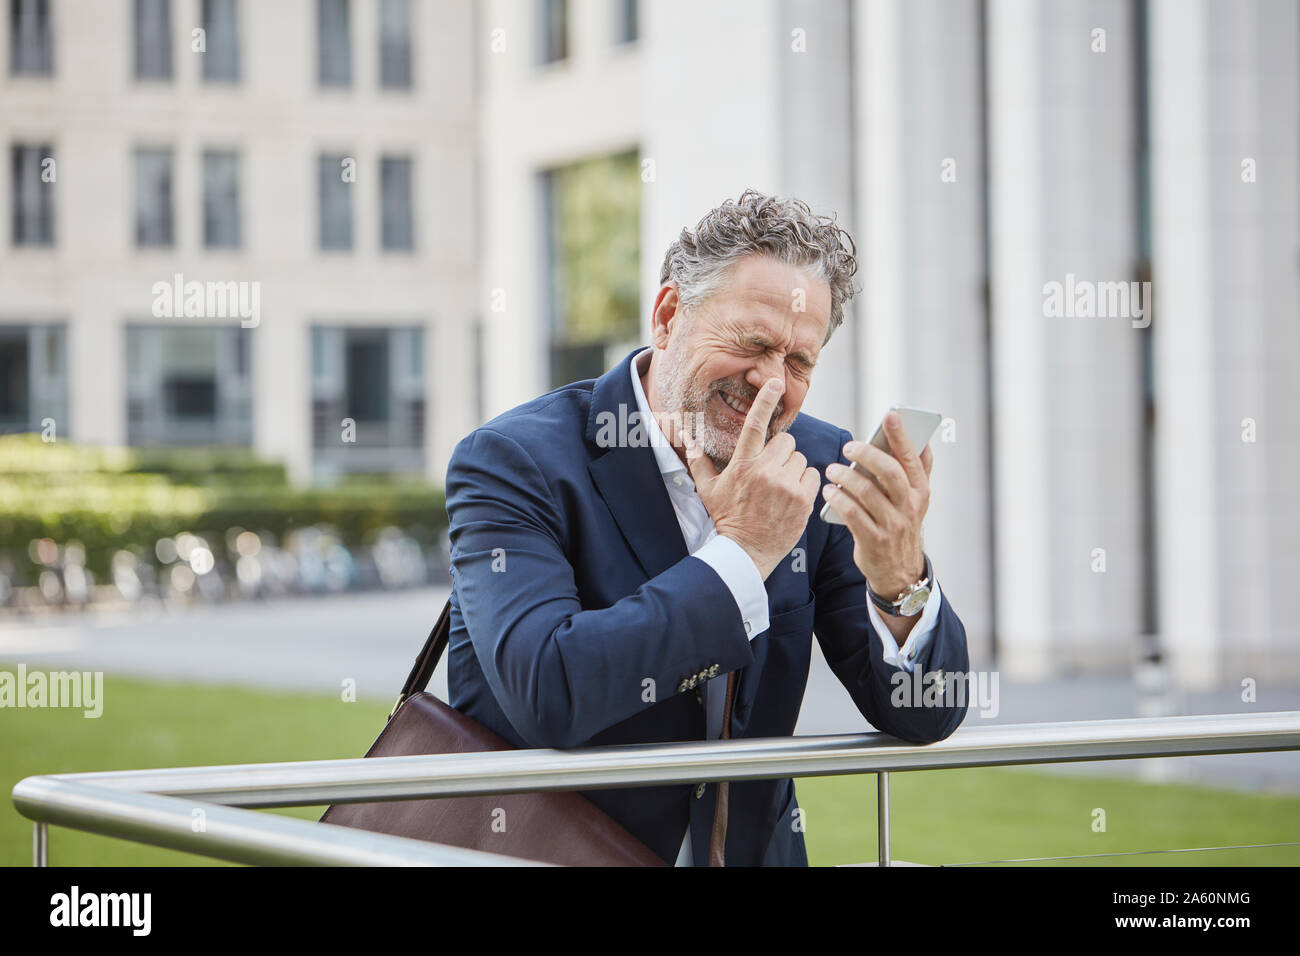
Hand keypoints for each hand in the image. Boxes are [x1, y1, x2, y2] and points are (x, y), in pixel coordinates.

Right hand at [684, 378, 820, 579]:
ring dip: (792, 468)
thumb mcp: (708, 488)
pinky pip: (812, 474)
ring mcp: (786, 485)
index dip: (765, 400)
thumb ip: (697, 459)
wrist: (746, 551)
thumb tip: (683, 435)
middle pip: (785, 441)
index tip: (774, 383)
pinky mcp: (803, 499)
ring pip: (799, 458)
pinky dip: (804, 482)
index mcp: (742, 465)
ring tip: (779, 487)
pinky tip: (791, 495)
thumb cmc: (726, 517)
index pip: (755, 425)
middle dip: (780, 452)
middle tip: (770, 471)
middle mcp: (765, 471)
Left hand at [821, 411, 933, 598]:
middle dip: (868, 455)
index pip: (912, 458)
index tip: (890, 414)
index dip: (901, 435)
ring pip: (868, 494)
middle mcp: (909, 505)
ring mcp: (892, 524)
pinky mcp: (873, 540)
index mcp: (920, 490)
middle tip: (848, 446)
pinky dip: (838, 500)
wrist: (899, 570)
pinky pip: (853, 515)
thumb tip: (921, 440)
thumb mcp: (916, 499)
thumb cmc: (901, 524)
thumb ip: (918, 471)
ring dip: (847, 478)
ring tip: (832, 469)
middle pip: (890, 473)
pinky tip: (828, 491)